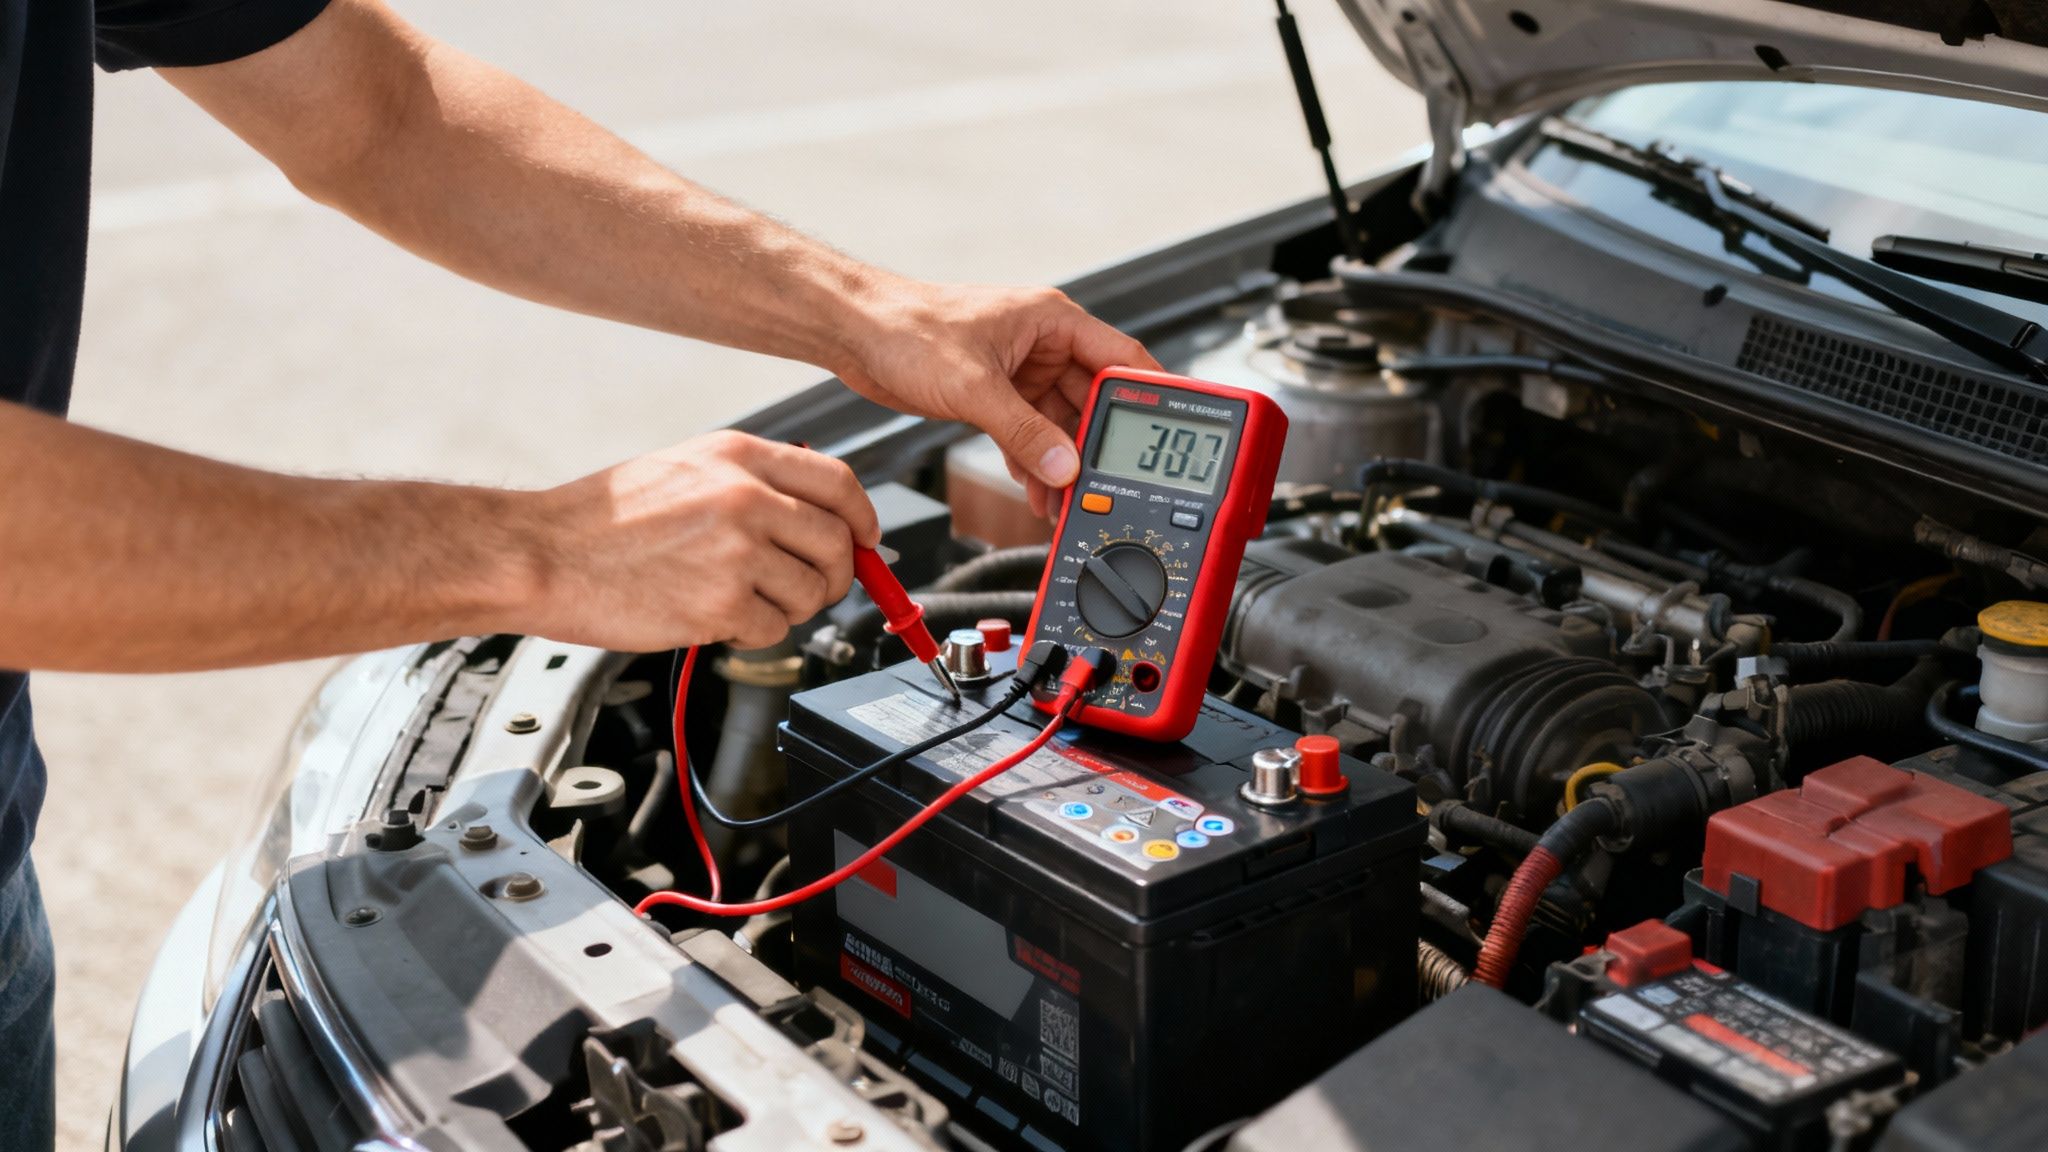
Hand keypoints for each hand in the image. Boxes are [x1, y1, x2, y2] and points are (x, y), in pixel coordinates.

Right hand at [521, 431, 878, 650]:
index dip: (862, 517)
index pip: (838, 482)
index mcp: (739, 455)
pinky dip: (752, 632)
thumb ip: (753, 483)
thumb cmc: (602, 519)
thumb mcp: (686, 467)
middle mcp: (746, 496)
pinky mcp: (721, 602)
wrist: (542, 554)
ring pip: (811, 592)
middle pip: (838, 543)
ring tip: (738, 598)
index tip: (865, 539)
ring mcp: (737, 550)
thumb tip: (817, 514)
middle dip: (833, 575)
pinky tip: (712, 614)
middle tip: (807, 586)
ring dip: (786, 607)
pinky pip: (773, 629)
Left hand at [841, 279, 1161, 516]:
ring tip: (1065, 503)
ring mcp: (1020, 370)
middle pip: (1091, 401)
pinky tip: (1035, 492)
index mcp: (1052, 320)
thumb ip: (1023, 431)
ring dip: (1061, 464)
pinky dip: (1032, 463)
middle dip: (1095, 447)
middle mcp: (1043, 343)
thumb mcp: (973, 386)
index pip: (1121, 358)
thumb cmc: (906, 328)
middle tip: (1104, 486)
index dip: (1147, 396)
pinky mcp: (995, 394)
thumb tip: (1064, 466)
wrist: (854, 333)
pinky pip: (1028, 434)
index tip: (1163, 434)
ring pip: (1058, 425)